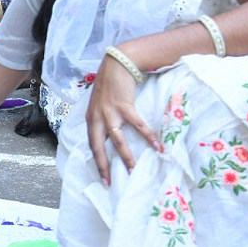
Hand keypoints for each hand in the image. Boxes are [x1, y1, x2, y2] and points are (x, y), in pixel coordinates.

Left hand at [84, 55, 161, 185]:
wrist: (116, 64)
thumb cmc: (109, 85)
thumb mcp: (99, 104)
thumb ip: (102, 119)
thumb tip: (108, 136)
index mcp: (91, 119)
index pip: (91, 144)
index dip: (96, 160)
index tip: (101, 176)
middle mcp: (97, 118)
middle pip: (98, 146)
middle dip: (103, 165)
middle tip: (108, 182)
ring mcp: (110, 113)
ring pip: (117, 140)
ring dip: (126, 156)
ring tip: (132, 170)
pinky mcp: (124, 106)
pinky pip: (137, 126)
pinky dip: (147, 136)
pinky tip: (156, 146)